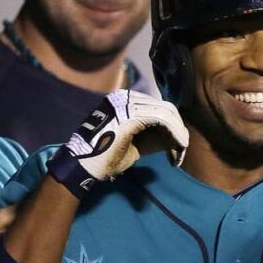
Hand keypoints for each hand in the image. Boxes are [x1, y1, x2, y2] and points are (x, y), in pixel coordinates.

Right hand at [47, 90, 187, 197]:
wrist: (83, 166)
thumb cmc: (106, 157)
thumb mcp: (136, 143)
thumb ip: (154, 136)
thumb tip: (177, 136)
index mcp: (125, 100)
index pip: (159, 107)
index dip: (173, 128)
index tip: (176, 150)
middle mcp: (126, 96)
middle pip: (165, 108)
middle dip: (178, 131)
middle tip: (179, 153)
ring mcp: (126, 102)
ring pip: (167, 113)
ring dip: (178, 135)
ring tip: (178, 155)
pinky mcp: (129, 113)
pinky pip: (162, 119)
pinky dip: (174, 135)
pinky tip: (177, 150)